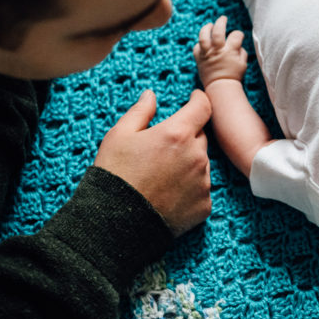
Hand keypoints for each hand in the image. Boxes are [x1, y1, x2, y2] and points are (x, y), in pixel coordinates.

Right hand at [95, 90, 211, 236]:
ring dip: (188, 164)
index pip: (202, 108)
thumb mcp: (119, 136)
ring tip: (159, 176)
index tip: (195, 98)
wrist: (115, 224)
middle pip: (200, 137)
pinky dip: (189, 189)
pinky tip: (167, 195)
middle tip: (161, 149)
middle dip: (186, 137)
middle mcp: (196, 157)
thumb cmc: (114, 176)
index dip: (199, 100)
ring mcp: (203, 183)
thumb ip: (140, 111)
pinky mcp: (204, 205)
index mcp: (177, 134)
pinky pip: (201, 190)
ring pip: (201, 164)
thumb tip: (151, 95)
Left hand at [193, 16, 247, 86]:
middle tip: (223, 18)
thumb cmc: (234, 76)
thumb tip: (238, 44)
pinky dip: (199, 44)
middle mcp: (217, 50)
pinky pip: (196, 48)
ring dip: (206, 28)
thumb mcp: (243, 63)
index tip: (239, 37)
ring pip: (203, 36)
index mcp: (230, 51)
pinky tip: (204, 42)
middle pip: (218, 31)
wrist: (221, 87)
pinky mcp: (199, 59)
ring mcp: (207, 54)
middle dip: (221, 22)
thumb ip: (241, 51)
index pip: (236, 35)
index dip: (238, 34)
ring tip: (210, 25)